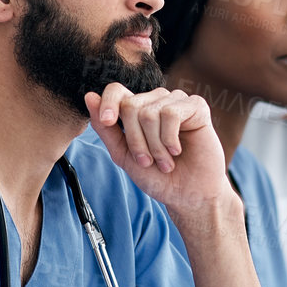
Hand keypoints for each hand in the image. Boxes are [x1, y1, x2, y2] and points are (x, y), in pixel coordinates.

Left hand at [86, 85, 230, 217]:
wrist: (186, 195)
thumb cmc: (157, 176)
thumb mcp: (124, 154)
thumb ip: (106, 128)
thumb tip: (90, 96)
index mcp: (138, 109)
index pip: (117, 91)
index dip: (108, 103)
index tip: (107, 121)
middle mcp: (157, 100)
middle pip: (131, 105)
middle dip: (136, 140)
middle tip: (148, 161)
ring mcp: (177, 101)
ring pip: (150, 112)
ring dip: (155, 146)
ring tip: (165, 161)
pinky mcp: (196, 106)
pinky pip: (171, 113)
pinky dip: (170, 139)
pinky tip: (177, 150)